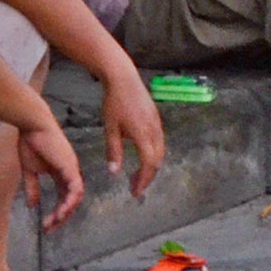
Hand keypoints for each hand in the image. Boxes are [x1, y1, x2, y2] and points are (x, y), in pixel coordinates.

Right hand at [21, 116, 88, 231]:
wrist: (32, 124)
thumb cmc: (30, 142)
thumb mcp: (30, 170)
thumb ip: (33, 187)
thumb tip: (32, 205)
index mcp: (61, 172)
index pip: (64, 196)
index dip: (57, 212)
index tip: (47, 226)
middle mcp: (69, 171)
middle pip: (71, 199)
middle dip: (62, 216)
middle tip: (50, 230)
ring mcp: (71, 168)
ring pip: (75, 196)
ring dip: (66, 211)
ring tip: (54, 222)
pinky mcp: (69, 165)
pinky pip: (75, 187)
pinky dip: (70, 201)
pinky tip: (61, 211)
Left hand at [100, 67, 167, 200]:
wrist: (124, 78)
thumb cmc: (114, 103)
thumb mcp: (110, 128)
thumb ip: (114, 151)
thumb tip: (114, 172)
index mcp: (143, 134)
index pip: (148, 163)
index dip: (143, 180)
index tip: (135, 192)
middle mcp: (154, 130)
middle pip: (157, 160)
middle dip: (148, 176)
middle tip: (135, 187)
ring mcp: (157, 124)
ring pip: (160, 151)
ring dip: (151, 165)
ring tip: (138, 174)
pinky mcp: (156, 118)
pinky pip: (159, 141)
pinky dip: (153, 154)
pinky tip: (142, 154)